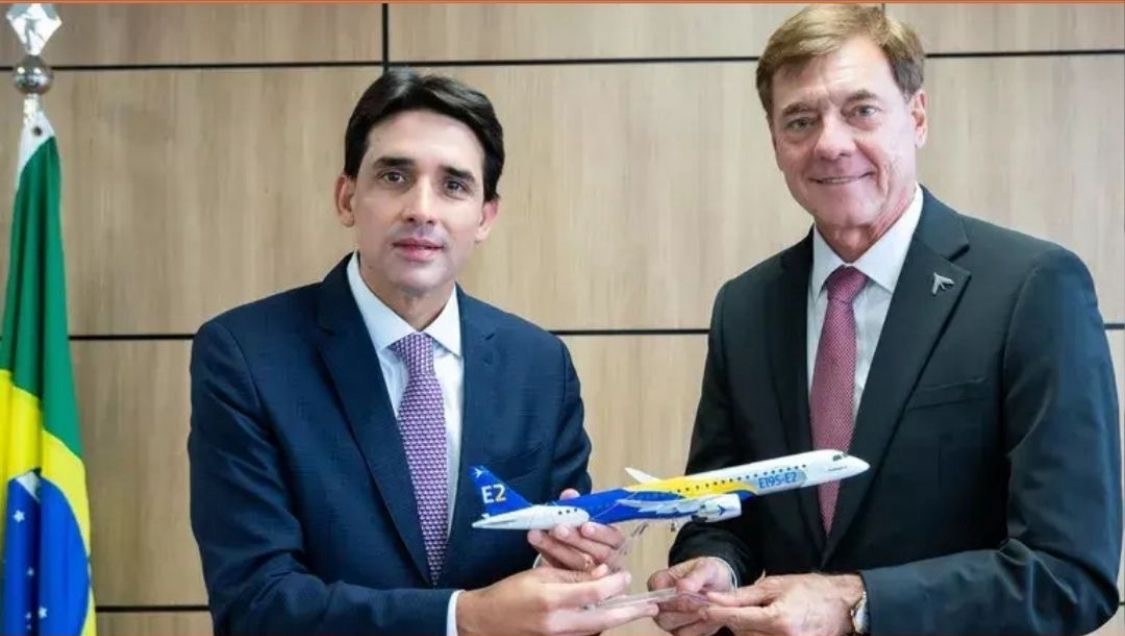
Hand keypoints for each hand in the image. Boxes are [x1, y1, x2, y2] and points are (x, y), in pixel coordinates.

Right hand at [456, 564, 657, 635]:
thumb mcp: (540, 576)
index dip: (614, 583)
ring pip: (597, 628)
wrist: (485, 621)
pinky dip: (599, 623)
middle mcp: (559, 624)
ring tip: (635, 609)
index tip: (627, 576)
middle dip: (631, 612)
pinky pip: (585, 632)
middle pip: (604, 618)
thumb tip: (602, 575)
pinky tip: (608, 614)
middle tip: (652, 607)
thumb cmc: (509, 593)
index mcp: (553, 600)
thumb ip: (572, 576)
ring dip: (617, 618)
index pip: (595, 593)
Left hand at [528, 489, 626, 571]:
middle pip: (599, 554)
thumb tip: (570, 494)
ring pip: (579, 565)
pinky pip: (563, 574)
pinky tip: (537, 546)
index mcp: (614, 543)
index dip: (601, 532)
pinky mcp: (576, 586)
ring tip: (538, 535)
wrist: (561, 556)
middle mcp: (609, 562)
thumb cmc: (575, 534)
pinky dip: (548, 557)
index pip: (615, 538)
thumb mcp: (576, 519)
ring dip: (558, 548)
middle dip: (576, 540)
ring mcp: (593, 577)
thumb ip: (575, 507)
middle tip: (557, 529)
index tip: (584, 526)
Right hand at [647, 557, 734, 635]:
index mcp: (660, 581)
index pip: (656, 590)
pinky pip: (686, 634)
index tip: (687, 593)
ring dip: (693, 620)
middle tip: (703, 604)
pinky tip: (711, 618)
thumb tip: (681, 587)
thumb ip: (694, 577)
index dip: (671, 594)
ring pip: (673, 627)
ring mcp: (668, 619)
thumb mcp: (706, 568)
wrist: (723, 586)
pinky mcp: (680, 630)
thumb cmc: (710, 573)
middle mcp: (660, 602)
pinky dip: (701, 628)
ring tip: (709, 609)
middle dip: (685, 611)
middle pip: (662, 614)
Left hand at [704, 573, 862, 635]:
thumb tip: (714, 598)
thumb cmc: (810, 590)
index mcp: (778, 619)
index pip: (737, 619)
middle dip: (734, 622)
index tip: (702, 609)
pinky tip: (763, 627)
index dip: (716, 614)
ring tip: (756, 617)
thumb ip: (743, 595)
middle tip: (733, 609)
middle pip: (742, 635)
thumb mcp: (775, 585)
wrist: (843, 605)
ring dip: (747, 632)